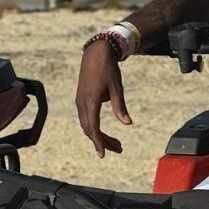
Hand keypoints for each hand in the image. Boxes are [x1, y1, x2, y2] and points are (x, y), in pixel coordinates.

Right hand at [75, 41, 132, 157]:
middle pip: (90, 130)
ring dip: (99, 136)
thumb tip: (128, 124)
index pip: (93, 128)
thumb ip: (120, 107)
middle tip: (119, 149)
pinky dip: (94, 128)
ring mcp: (80, 101)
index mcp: (91, 101)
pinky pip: (86, 118)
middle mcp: (82, 103)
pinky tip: (104, 132)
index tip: (103, 155)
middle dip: (103, 142)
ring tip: (116, 144)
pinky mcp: (81, 99)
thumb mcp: (117, 87)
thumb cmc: (108, 68)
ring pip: (87, 125)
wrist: (96, 53)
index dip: (98, 142)